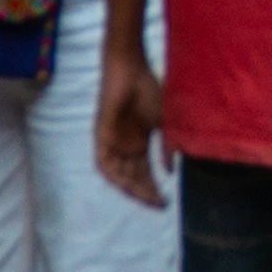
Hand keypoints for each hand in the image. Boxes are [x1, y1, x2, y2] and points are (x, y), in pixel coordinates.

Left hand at [96, 40, 169, 207]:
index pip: (145, 174)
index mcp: (138, 143)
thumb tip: (170, 171)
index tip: (167, 202)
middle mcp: (124, 147)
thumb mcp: (162, 122)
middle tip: (159, 204)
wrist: (130, 67)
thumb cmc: (148, 89)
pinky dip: (112, 174)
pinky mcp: (101, 135)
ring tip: (146, 196)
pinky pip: (103, 162)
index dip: (154, 189)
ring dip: (131, 187)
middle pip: (133, 178)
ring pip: (119, 174)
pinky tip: (124, 184)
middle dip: (145, 193)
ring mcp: (112, 142)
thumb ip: (166, 146)